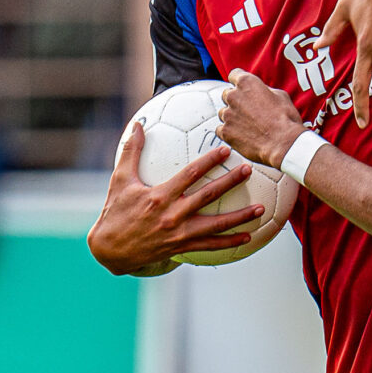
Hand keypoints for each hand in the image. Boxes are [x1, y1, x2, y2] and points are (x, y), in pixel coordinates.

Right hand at [84, 119, 261, 275]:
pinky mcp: (182, 247)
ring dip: (240, 217)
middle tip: (249, 170)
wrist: (110, 249)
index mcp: (159, 196)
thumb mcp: (120, 179)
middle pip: (208, 196)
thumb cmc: (115, 211)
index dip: (208, 161)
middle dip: (230, 182)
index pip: (189, 174)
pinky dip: (230, 241)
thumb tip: (137, 123)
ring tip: (261, 209)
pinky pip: (211, 245)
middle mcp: (172, 215)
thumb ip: (131, 151)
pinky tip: (248, 235)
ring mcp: (179, 233)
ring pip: (215, 225)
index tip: (225, 150)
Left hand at [218, 68, 307, 166]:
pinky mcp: (225, 132)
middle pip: (227, 95)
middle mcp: (233, 96)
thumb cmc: (285, 119)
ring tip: (248, 127)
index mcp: (247, 83)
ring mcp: (227, 114)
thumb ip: (265, 90)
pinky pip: (221, 130)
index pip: (234, 75)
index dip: (239, 82)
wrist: (283, 143)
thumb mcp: (281, 96)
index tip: (243, 89)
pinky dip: (229, 132)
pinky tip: (242, 136)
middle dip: (236, 101)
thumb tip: (261, 91)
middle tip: (249, 112)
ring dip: (233, 118)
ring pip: (224, 113)